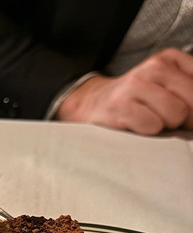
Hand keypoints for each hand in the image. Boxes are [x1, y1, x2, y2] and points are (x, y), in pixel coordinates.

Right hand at [57, 48, 192, 134]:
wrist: (91, 104)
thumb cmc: (134, 101)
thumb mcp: (165, 86)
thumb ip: (188, 91)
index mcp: (168, 59)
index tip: (184, 113)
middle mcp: (153, 67)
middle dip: (184, 118)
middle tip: (163, 119)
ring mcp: (134, 85)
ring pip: (176, 114)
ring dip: (164, 125)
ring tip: (147, 119)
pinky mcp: (120, 105)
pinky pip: (152, 126)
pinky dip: (146, 131)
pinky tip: (134, 125)